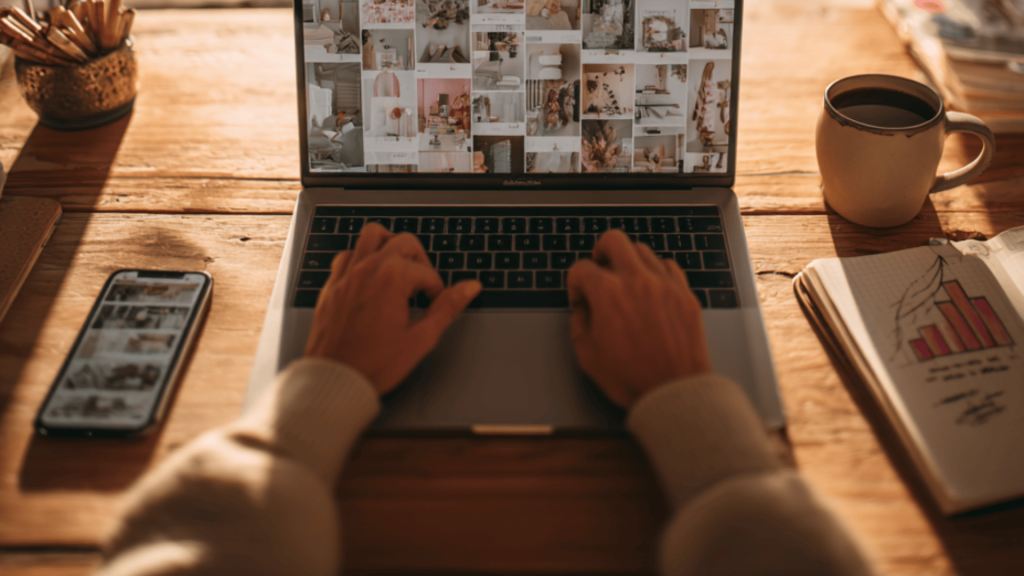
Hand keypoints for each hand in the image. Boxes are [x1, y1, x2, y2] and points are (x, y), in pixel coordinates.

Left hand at [304, 223, 481, 394]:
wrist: (336, 379)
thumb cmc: (375, 364)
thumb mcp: (421, 338)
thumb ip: (447, 308)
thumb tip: (471, 287)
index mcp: (392, 278)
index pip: (427, 272)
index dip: (437, 290)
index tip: (434, 306)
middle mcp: (368, 268)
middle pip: (404, 242)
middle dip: (420, 261)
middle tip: (422, 286)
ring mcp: (347, 274)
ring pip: (372, 235)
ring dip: (390, 245)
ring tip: (399, 268)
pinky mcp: (333, 284)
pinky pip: (349, 254)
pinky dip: (362, 258)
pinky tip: (371, 278)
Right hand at [566, 230, 711, 408]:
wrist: (673, 392)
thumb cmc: (632, 378)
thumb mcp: (587, 356)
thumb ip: (578, 324)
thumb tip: (582, 309)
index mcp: (607, 294)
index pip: (582, 268)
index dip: (575, 284)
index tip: (580, 298)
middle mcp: (636, 281)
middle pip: (613, 240)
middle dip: (601, 252)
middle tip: (601, 267)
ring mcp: (664, 285)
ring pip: (642, 250)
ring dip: (629, 261)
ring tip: (626, 281)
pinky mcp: (685, 294)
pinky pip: (668, 266)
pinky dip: (656, 272)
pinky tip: (651, 288)